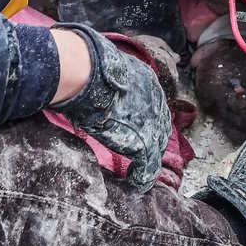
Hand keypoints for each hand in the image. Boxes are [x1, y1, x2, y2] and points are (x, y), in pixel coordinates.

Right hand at [49, 24, 170, 192]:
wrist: (86, 72)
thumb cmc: (87, 64)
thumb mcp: (105, 66)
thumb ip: (108, 75)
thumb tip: (91, 68)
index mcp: (147, 81)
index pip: (153, 105)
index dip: (145, 118)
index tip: (137, 126)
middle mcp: (155, 101)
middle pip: (159, 126)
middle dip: (152, 138)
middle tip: (142, 151)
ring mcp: (151, 122)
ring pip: (156, 146)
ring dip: (148, 158)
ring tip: (140, 169)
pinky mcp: (142, 142)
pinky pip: (148, 165)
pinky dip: (142, 176)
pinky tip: (136, 181)